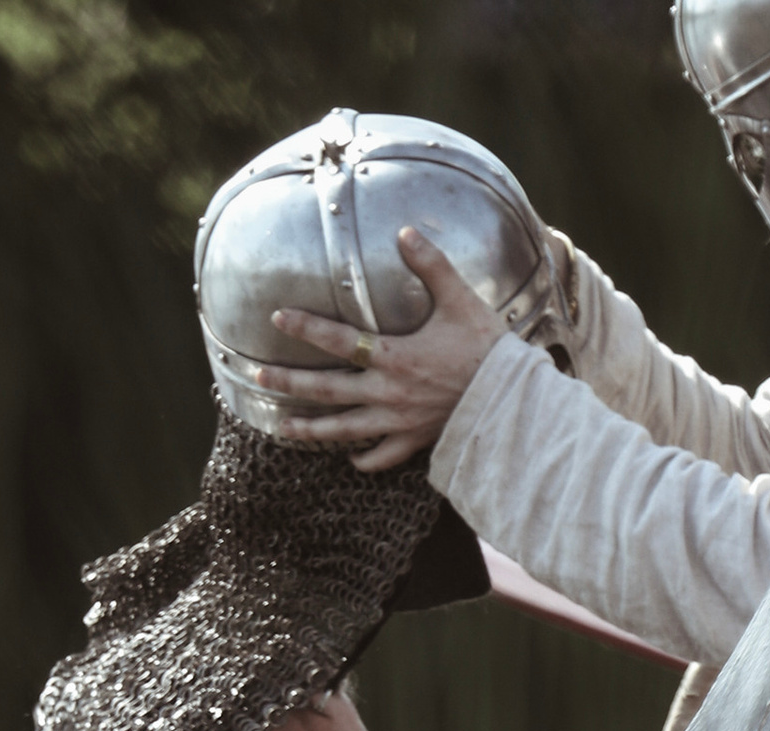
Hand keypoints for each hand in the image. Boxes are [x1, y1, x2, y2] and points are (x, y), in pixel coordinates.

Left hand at [259, 228, 504, 469]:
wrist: (512, 403)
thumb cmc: (487, 349)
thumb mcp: (460, 299)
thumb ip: (430, 264)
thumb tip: (405, 231)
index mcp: (395, 357)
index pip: (339, 340)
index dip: (306, 328)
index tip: (277, 319)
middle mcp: (388, 394)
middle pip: (328, 390)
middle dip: (290, 385)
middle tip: (258, 378)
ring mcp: (399, 423)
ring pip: (345, 430)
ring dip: (312, 430)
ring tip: (284, 428)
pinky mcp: (416, 443)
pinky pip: (383, 457)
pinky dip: (364, 460)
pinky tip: (349, 459)